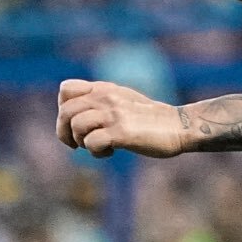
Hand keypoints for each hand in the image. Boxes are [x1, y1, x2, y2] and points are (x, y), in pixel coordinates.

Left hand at [56, 78, 186, 158]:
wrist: (179, 126)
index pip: (65, 90)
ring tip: (98, 147)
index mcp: (104, 89)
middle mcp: (106, 97)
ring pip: (76, 126)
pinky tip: (111, 153)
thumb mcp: (123, 101)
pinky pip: (92, 142)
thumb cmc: (151, 119)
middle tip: (77, 145)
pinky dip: (96, 153)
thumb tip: (76, 115)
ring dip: (82, 143)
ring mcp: (114, 114)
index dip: (63, 110)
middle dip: (64, 133)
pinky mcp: (122, 132)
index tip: (74, 124)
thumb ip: (101, 101)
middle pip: (65, 112)